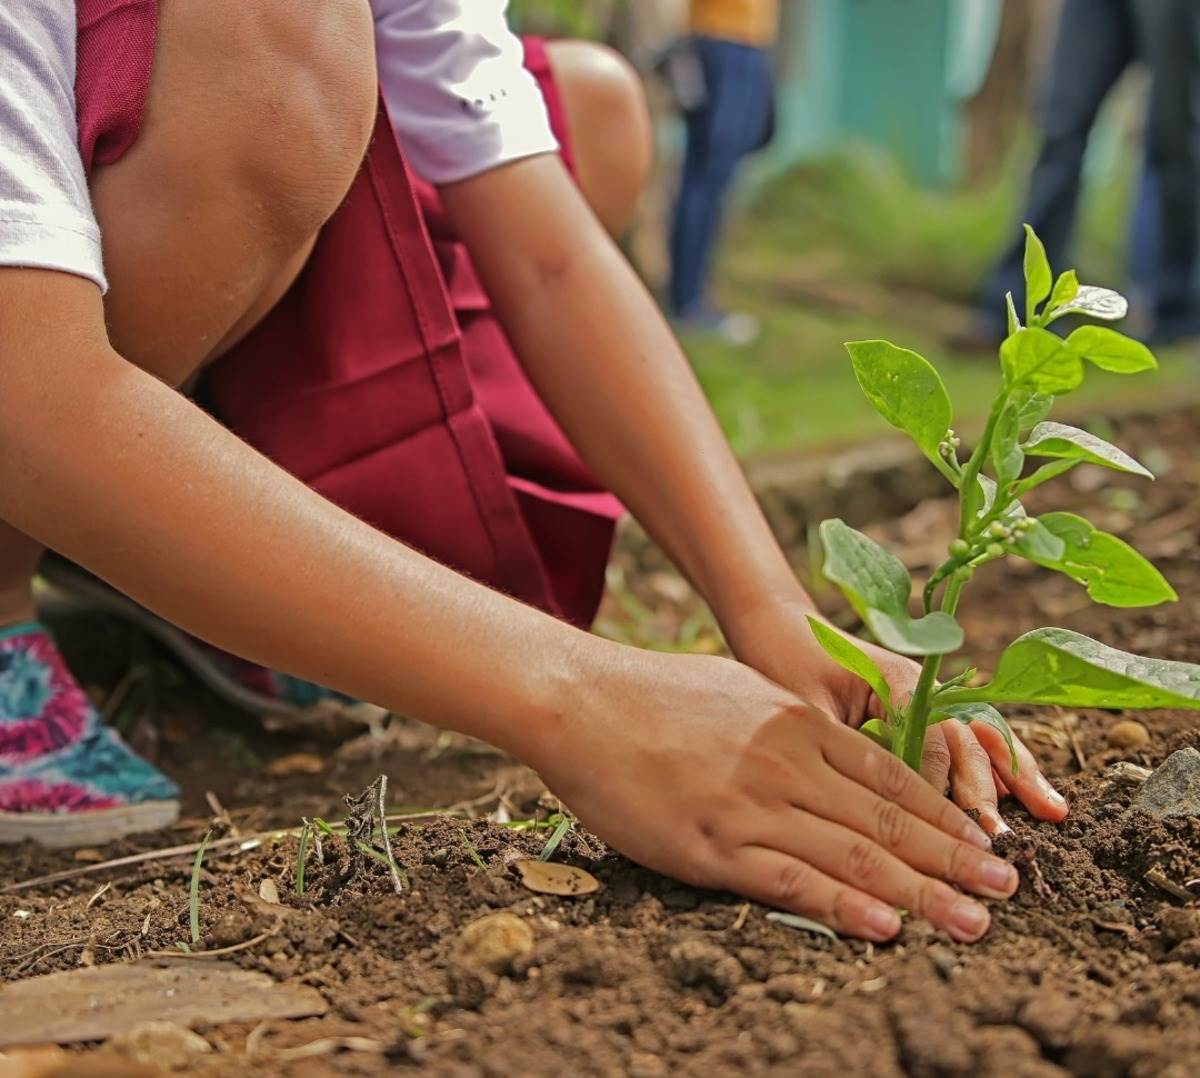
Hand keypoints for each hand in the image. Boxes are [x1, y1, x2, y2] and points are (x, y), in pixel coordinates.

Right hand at [529, 645, 1018, 941]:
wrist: (582, 700)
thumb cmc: (656, 694)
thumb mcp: (740, 691)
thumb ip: (791, 725)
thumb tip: (831, 750)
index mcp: (797, 724)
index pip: (891, 778)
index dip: (944, 815)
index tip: (983, 842)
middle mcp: (788, 764)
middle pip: (888, 821)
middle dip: (954, 859)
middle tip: (1007, 889)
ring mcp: (752, 806)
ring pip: (853, 856)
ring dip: (922, 892)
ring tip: (972, 921)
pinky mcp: (712, 845)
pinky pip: (790, 881)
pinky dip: (843, 907)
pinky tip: (886, 927)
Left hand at [720, 594, 1068, 836]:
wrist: (779, 626)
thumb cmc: (784, 665)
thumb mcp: (804, 708)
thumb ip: (842, 745)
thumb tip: (868, 801)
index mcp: (894, 681)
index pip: (929, 740)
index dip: (938, 787)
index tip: (946, 830)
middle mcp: (922, 687)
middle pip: (965, 740)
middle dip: (985, 790)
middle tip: (1000, 840)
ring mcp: (929, 696)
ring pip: (981, 737)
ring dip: (1014, 776)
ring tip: (1052, 812)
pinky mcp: (925, 709)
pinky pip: (971, 738)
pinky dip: (1003, 766)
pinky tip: (1036, 796)